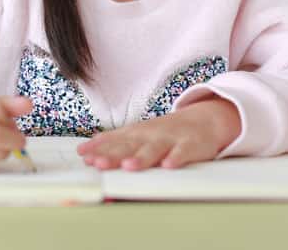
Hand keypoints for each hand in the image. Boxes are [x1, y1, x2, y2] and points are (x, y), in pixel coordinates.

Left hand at [76, 97, 241, 170]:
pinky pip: (183, 153)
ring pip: (154, 150)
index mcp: (136, 134)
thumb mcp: (139, 134)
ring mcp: (170, 139)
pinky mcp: (191, 145)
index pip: (114, 141)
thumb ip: (115, 142)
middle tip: (98, 163)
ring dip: (141, 158)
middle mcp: (150, 135)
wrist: (204, 119)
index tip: (83, 156)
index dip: (98, 149)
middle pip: (129, 146)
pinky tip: (168, 166)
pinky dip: (176, 158)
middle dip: (113, 155)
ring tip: (128, 166)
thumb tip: (87, 149)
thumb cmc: (165, 132)